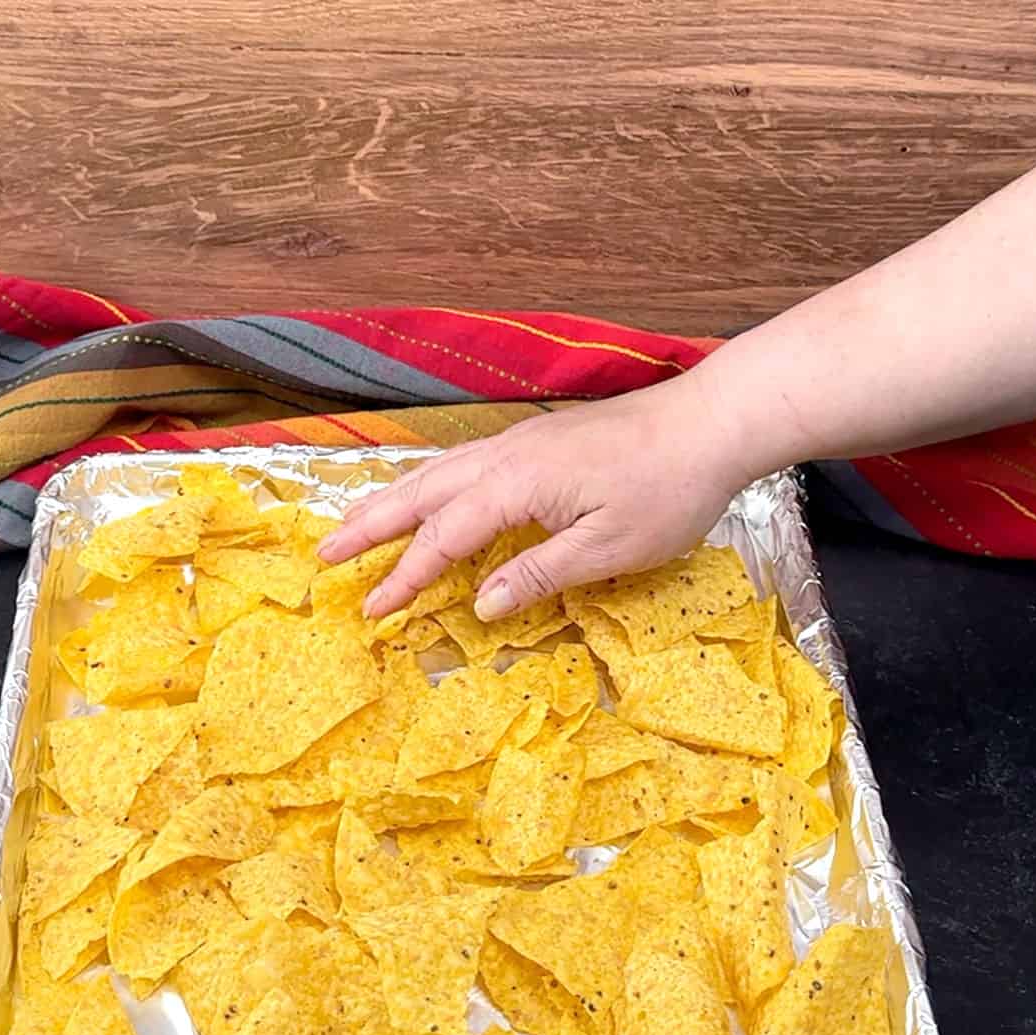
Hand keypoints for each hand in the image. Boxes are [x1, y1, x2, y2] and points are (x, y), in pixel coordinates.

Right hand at [316, 365, 753, 619]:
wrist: (711, 421)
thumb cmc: (668, 489)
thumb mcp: (608, 547)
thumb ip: (540, 574)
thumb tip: (482, 607)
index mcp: (516, 485)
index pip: (444, 539)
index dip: (405, 578)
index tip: (372, 611)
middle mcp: (505, 456)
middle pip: (422, 495)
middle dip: (369, 527)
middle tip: (324, 556)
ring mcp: (520, 442)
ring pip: (438, 472)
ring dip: (392, 501)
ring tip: (354, 525)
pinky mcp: (538, 440)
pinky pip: (462, 463)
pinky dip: (428, 484)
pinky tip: (425, 496)